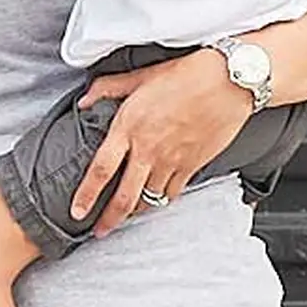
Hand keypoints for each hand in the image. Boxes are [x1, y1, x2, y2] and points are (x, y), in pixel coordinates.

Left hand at [66, 53, 256, 234]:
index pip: (100, 169)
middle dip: (109, 219)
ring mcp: (171, 160)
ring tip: (125, 219)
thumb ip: (107, 88)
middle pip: (124, 197)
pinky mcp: (192, 165)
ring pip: (148, 199)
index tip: (77, 212)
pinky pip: (172, 193)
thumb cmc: (186, 75)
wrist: (229, 81)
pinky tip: (156, 201)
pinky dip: (162, 200)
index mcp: (129, 127)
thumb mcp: (140, 76)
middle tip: (99, 231)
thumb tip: (84, 101)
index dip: (86, 195)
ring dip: (134, 212)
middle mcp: (148, 149)